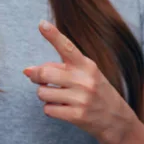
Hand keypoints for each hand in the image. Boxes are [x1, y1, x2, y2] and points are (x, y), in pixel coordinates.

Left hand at [24, 21, 136, 143]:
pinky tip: (62, 109)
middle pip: (45, 73)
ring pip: (43, 92)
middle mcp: (85, 80)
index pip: (67, 47)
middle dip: (36, 77)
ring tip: (56, 96)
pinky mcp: (77, 116)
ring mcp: (81, 99)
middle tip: (38, 79)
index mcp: (87, 65)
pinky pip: (48, 109)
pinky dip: (50, 109)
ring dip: (44, 95)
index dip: (53, 35)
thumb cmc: (96, 92)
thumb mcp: (84, 75)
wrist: (117, 119)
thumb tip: (27, 70)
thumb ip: (58, 69)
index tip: (42, 24)